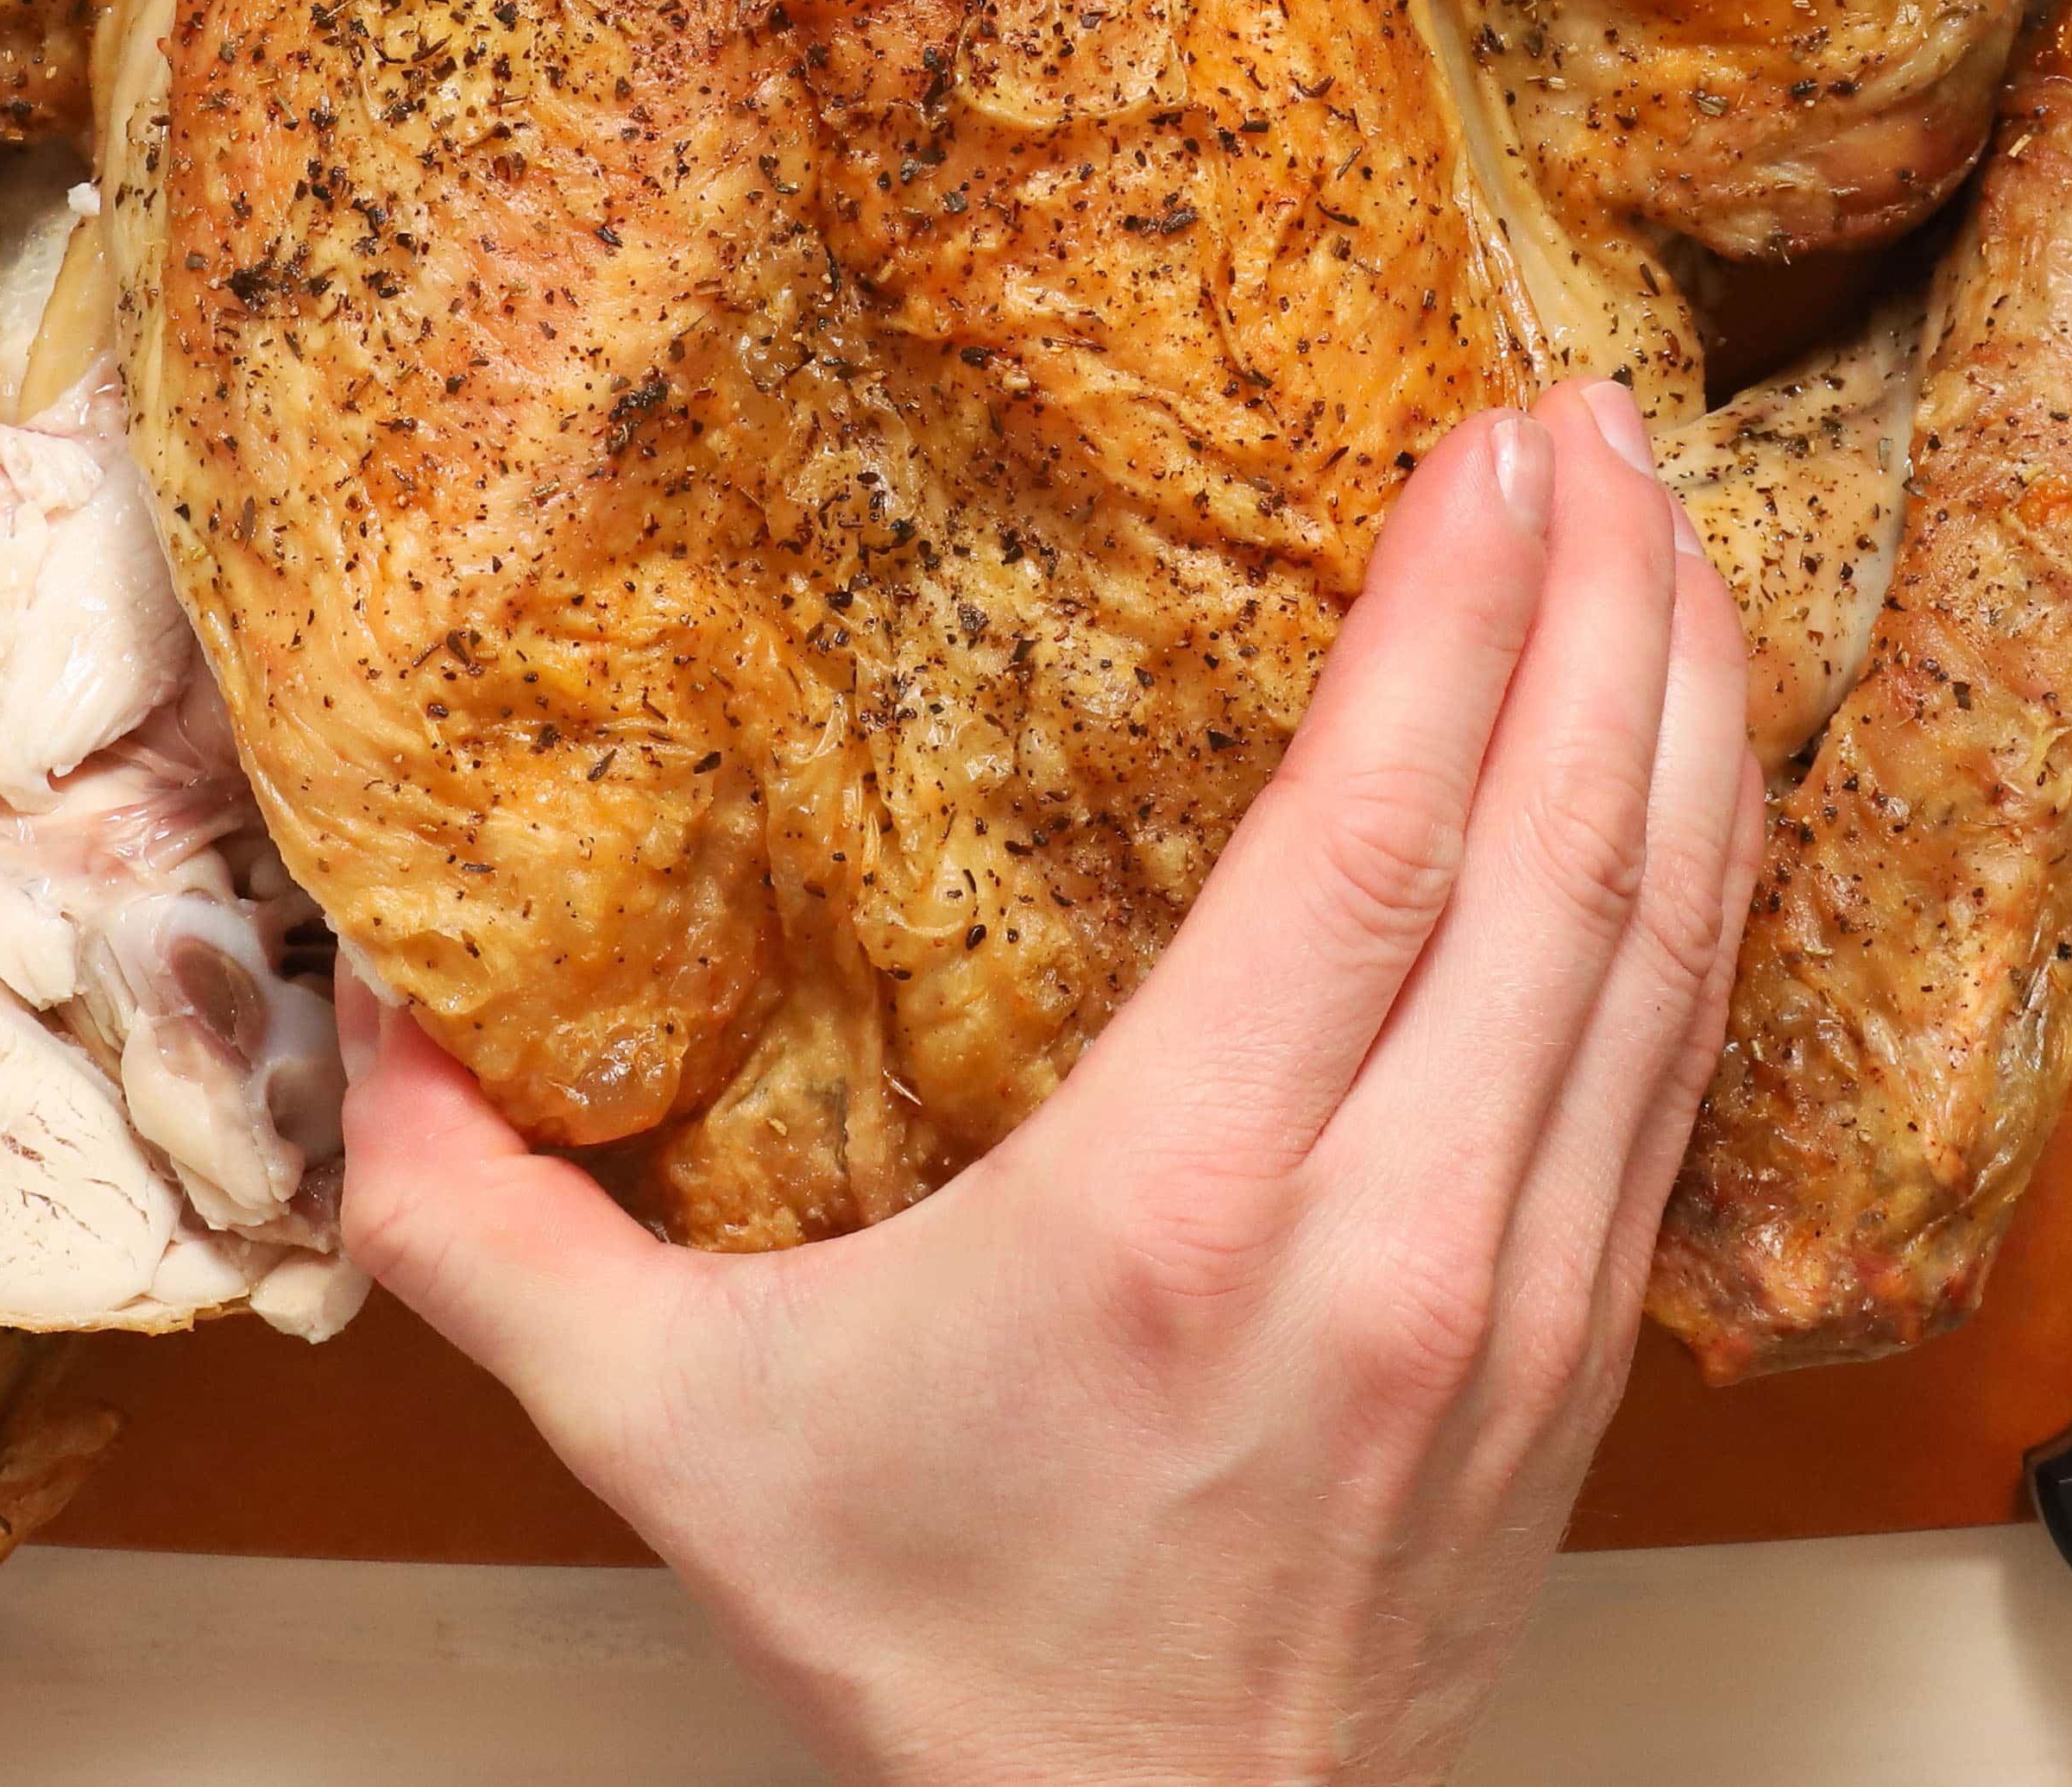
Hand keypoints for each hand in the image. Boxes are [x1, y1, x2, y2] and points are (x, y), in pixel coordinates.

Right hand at [341, 381, 1759, 1786]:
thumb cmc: (942, 1664)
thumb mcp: (666, 1433)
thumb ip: (485, 1223)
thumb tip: (366, 1016)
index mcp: (1182, 1225)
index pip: (1374, 854)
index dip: (1456, 626)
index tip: (1493, 449)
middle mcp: (1394, 1247)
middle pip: (1565, 859)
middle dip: (1607, 601)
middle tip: (1601, 409)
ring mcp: (1522, 1302)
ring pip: (1663, 947)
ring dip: (1683, 711)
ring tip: (1672, 522)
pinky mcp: (1583, 1347)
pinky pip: (1682, 1059)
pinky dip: (1705, 878)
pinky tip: (1695, 760)